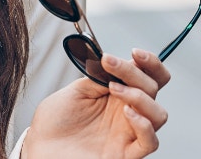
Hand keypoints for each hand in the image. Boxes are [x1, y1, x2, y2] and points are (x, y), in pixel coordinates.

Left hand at [23, 49, 170, 158]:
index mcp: (117, 94)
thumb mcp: (75, 90)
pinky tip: (127, 113)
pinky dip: (144, 125)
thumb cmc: (55, 123)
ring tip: (114, 89)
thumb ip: (98, 76)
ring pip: (159, 114)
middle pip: (153, 89)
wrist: (42, 146)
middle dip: (135, 73)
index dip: (149, 63)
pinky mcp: (126, 153)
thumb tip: (115, 62)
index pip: (147, 76)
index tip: (135, 53)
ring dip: (140, 97)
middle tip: (110, 65)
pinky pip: (150, 142)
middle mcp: (126, 112)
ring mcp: (128, 132)